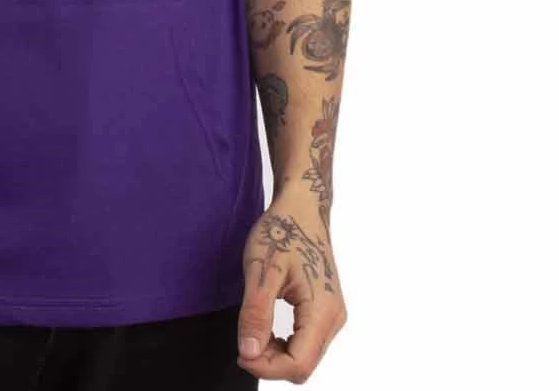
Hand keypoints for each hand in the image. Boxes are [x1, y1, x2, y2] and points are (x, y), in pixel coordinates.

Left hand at [235, 197, 346, 381]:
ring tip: (254, 332)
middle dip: (271, 362)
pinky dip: (285, 344)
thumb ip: (256, 313)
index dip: (267, 368)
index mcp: (322, 311)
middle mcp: (334, 319)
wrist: (303, 206)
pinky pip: (307, 342)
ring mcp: (332, 315)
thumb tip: (249, 354)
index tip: (241, 354)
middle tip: (244, 341)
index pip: (299, 365)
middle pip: (303, 365)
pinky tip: (267, 328)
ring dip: (277, 355)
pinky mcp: (326, 310)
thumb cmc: (283, 230)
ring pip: (305, 356)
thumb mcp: (261, 269)